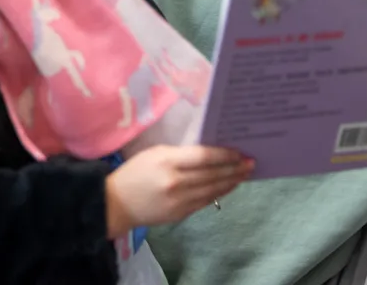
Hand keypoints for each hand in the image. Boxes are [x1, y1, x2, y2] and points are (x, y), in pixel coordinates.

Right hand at [105, 145, 252, 238]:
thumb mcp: (155, 153)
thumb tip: (210, 152)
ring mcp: (179, 201)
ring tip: (245, 174)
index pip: (204, 157)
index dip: (225, 155)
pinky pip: (205, 201)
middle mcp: (176, 182)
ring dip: (232, 181)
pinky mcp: (180, 214)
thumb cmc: (135, 172)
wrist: (115, 204)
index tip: (240, 151)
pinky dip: (219, 193)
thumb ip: (181, 152)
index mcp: (168, 161)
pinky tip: (228, 186)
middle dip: (235, 168)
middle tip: (251, 162)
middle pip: (213, 174)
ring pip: (213, 189)